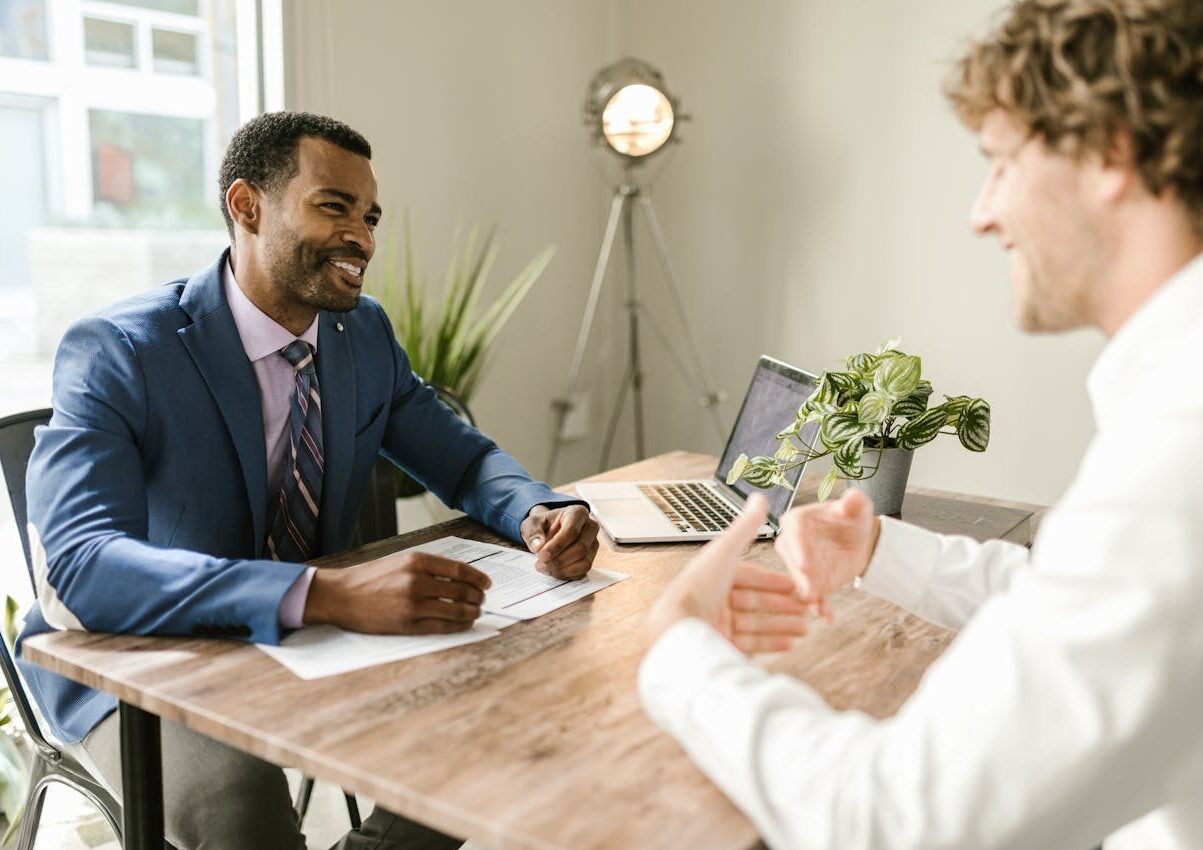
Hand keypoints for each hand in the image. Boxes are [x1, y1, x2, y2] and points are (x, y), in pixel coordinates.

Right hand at [304, 550, 490, 633]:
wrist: (341, 595)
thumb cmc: (371, 578)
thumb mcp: (401, 561)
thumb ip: (429, 567)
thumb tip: (461, 577)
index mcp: (417, 561)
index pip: (460, 570)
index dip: (478, 578)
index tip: (487, 583)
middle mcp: (417, 581)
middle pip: (462, 591)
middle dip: (478, 597)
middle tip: (482, 600)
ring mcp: (413, 604)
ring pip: (456, 610)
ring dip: (472, 612)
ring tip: (476, 612)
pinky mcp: (408, 624)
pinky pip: (443, 626)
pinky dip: (459, 625)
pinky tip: (464, 623)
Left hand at [520, 504, 599, 579]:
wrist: (548, 530)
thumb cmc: (543, 525)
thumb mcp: (532, 523)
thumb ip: (533, 533)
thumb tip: (537, 547)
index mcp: (578, 513)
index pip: (571, 531)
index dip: (556, 546)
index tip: (541, 555)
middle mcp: (590, 527)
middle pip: (580, 548)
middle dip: (559, 560)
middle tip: (540, 565)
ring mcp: (593, 544)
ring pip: (584, 562)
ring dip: (562, 569)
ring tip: (545, 568)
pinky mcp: (591, 558)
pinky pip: (582, 571)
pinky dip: (566, 574)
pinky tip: (553, 571)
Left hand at [646, 494, 810, 653]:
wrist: (678, 627)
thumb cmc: (698, 586)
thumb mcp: (726, 551)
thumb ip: (746, 527)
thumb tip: (760, 497)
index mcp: (715, 576)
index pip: (750, 577)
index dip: (775, 581)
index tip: (797, 586)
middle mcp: (714, 600)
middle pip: (756, 602)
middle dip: (784, 606)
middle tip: (808, 609)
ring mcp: (717, 625)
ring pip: (757, 625)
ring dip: (783, 625)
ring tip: (806, 628)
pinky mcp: (720, 646)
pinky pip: (751, 645)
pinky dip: (773, 644)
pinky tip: (791, 644)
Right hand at [774, 488, 880, 620]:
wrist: (859, 539)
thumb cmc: (852, 518)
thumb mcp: (857, 508)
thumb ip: (854, 502)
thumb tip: (852, 498)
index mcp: (797, 521)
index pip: (794, 533)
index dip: (798, 549)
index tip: (803, 564)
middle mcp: (792, 544)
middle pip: (793, 561)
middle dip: (800, 577)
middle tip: (809, 591)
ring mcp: (800, 566)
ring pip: (801, 582)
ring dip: (808, 594)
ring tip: (817, 606)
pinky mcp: (811, 583)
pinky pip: (814, 596)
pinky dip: (820, 607)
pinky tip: (827, 617)